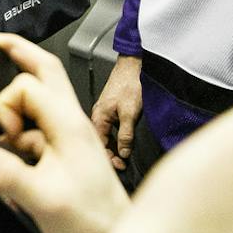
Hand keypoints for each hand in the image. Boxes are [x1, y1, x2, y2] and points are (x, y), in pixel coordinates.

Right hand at [0, 33, 128, 232]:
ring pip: (38, 99)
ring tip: (4, 136)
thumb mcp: (42, 199)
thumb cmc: (91, 220)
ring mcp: (68, 134)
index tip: (5, 137)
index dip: (5, 106)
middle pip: (44, 71)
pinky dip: (18, 136)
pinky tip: (13, 162)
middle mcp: (70, 122)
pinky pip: (35, 129)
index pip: (27, 87)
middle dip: (17, 54)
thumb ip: (6, 174)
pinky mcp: (64, 149)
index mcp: (68, 124)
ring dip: (14, 109)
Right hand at [90, 55, 143, 171]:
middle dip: (111, 155)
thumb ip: (125, 135)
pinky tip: (124, 141)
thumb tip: (123, 153)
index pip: (99, 145)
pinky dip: (116, 137)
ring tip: (124, 156)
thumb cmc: (130, 83)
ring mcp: (104, 111)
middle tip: (123, 164)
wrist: (135, 65)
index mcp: (98, 117)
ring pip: (105, 135)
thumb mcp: (130, 113)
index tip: (121, 166)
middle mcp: (98, 115)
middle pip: (100, 142)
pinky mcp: (111, 108)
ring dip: (114, 146)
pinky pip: (110, 128)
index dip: (109, 159)